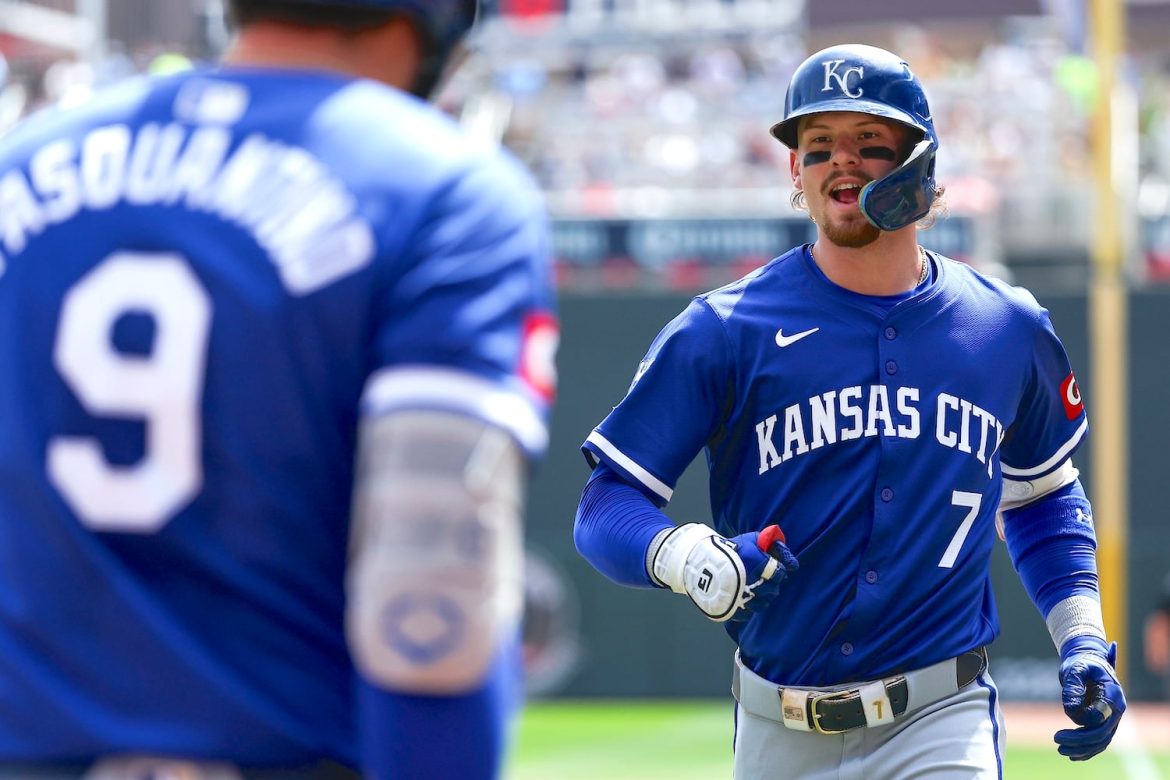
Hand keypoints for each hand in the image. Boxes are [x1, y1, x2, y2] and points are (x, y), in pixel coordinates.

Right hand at [728, 525, 799, 621]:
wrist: (703, 564)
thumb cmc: (729, 550)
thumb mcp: (750, 539)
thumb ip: (768, 542)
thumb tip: (783, 549)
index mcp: (762, 567)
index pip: (780, 573)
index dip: (778, 571)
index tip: (773, 569)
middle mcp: (758, 585)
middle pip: (773, 590)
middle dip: (770, 584)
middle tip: (762, 579)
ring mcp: (747, 600)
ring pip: (762, 604)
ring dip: (760, 597)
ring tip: (753, 589)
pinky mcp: (736, 610)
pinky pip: (748, 614)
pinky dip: (747, 607)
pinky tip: (742, 598)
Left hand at [1054, 636, 1126, 760]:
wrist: (1087, 662)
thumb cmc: (1081, 663)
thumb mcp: (1075, 668)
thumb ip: (1072, 686)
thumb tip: (1070, 709)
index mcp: (1113, 694)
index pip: (1103, 715)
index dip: (1086, 719)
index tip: (1067, 713)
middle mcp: (1116, 709)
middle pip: (1102, 732)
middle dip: (1080, 740)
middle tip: (1056, 739)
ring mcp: (1112, 718)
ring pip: (1101, 741)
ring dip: (1082, 749)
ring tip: (1060, 750)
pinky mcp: (1105, 724)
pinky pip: (1099, 742)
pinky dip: (1088, 751)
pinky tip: (1072, 756)